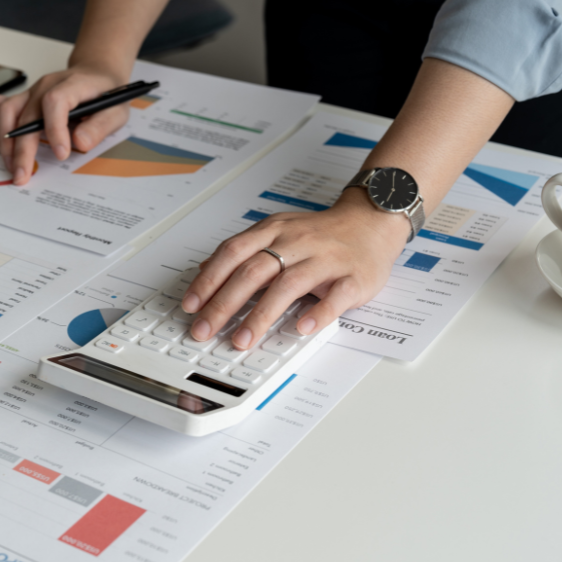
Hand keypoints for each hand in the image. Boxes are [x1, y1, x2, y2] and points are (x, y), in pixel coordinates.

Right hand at [0, 64, 130, 184]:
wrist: (94, 74)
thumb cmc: (104, 94)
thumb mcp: (116, 110)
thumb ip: (100, 126)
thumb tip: (80, 142)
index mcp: (72, 85)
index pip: (56, 101)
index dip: (55, 128)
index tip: (61, 153)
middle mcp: (45, 86)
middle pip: (26, 114)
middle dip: (22, 149)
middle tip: (23, 175)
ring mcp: (30, 92)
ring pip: (4, 110)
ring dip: (4, 141)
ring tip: (12, 165)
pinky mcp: (21, 100)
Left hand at [180, 191, 408, 349]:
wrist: (371, 221)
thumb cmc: (320, 234)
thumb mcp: (277, 233)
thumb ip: (243, 252)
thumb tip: (206, 273)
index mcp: (274, 231)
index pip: (232, 253)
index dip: (209, 281)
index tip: (191, 305)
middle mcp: (296, 243)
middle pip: (253, 272)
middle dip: (224, 304)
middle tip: (205, 330)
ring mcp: (325, 260)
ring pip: (288, 285)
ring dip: (261, 315)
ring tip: (243, 339)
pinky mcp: (353, 278)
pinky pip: (334, 297)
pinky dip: (317, 314)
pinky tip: (301, 328)